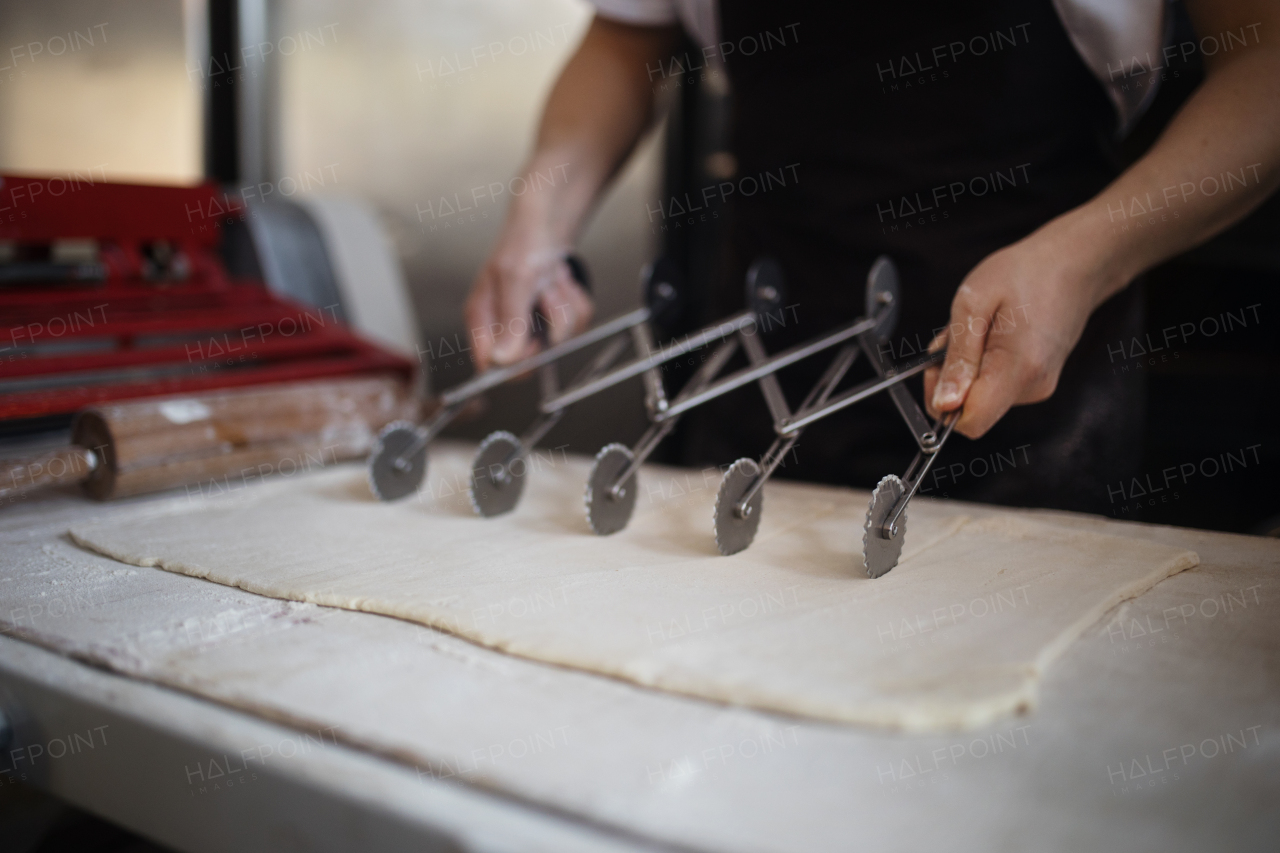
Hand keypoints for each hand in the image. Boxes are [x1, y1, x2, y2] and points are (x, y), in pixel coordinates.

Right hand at [464, 223, 592, 370]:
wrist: (549, 223)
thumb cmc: (524, 243)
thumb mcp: (517, 279)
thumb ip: (511, 321)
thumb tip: (501, 360)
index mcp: (481, 318)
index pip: (490, 365)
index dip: (515, 362)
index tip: (535, 341)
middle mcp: (503, 326)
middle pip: (533, 357)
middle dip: (549, 324)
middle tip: (544, 293)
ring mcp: (531, 325)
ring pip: (561, 339)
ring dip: (564, 306)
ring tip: (551, 280)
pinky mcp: (553, 320)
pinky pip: (576, 325)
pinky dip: (575, 301)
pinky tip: (562, 282)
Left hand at [924, 221, 1122, 437]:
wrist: (1073, 262)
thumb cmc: (1026, 273)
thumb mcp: (973, 304)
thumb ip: (957, 358)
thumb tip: (943, 403)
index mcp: (1019, 370)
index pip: (971, 423)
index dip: (943, 402)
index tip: (937, 368)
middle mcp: (1033, 386)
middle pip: (973, 409)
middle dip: (953, 377)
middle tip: (958, 335)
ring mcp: (1039, 385)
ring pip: (982, 395)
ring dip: (967, 366)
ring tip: (980, 327)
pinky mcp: (1038, 379)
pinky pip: (996, 384)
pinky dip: (983, 363)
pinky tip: (992, 332)